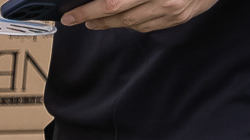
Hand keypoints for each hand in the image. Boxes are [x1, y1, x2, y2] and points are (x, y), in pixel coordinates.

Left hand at [60, 0, 216, 27]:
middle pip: (118, 16)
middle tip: (74, 19)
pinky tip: (122, 19)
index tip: (71, 14)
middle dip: (92, 18)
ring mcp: (172, 12)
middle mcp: (164, 1)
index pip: (113, 2)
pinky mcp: (179, 19)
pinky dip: (131, 23)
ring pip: (131, 24)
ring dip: (109, 23)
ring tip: (94, 20)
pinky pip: (147, 26)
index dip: (89, 10)